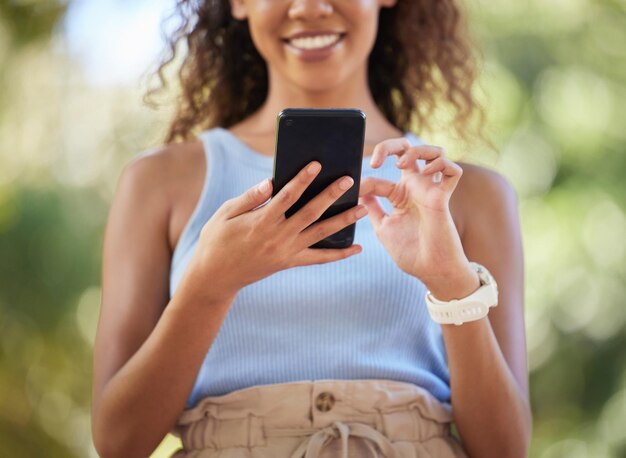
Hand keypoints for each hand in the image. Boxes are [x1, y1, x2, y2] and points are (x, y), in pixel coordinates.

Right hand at [188, 161, 367, 296]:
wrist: (215, 277)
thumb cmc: (217, 240)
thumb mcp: (225, 215)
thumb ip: (249, 198)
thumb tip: (270, 182)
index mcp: (261, 222)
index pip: (287, 196)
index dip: (302, 179)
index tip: (316, 164)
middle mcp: (278, 237)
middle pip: (311, 213)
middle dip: (331, 195)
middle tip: (350, 181)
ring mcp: (286, 252)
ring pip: (320, 234)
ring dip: (343, 221)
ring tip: (362, 208)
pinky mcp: (289, 262)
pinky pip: (319, 259)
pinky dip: (339, 254)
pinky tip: (356, 249)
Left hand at [359, 138, 469, 281]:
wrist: (430, 271)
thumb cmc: (410, 252)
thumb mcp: (383, 227)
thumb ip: (372, 208)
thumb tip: (358, 191)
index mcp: (399, 195)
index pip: (380, 175)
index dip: (365, 180)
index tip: (356, 191)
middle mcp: (416, 189)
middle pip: (408, 150)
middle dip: (391, 145)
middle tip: (377, 159)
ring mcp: (431, 191)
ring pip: (435, 152)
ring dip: (417, 150)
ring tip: (401, 164)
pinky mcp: (444, 198)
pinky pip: (453, 171)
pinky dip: (442, 164)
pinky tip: (427, 173)